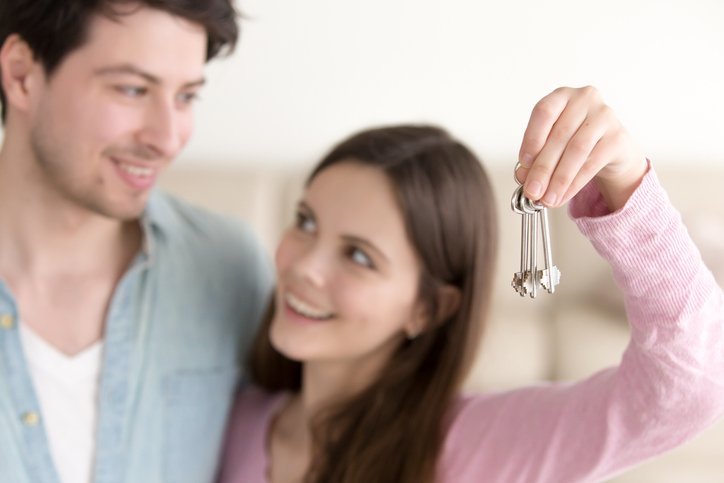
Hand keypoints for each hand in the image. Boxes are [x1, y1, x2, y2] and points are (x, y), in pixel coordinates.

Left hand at [516, 86, 648, 210]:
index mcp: (562, 96)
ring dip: (558, 179)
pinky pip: (592, 164)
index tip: (523, 163)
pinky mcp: (618, 137)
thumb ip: (535, 156)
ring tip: (547, 199)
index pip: (544, 112)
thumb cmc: (573, 140)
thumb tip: (524, 176)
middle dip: (542, 169)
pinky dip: (574, 184)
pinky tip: (563, 196)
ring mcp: (604, 116)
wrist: (610, 147)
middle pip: (559, 136)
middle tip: (532, 191)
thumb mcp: (550, 144)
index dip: (532, 138)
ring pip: (576, 151)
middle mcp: (585, 99)